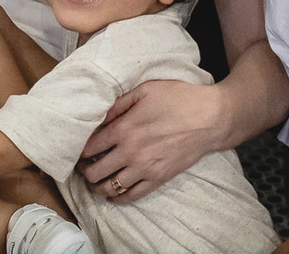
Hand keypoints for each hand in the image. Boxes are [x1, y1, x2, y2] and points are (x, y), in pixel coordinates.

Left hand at [79, 80, 219, 201]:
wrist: (210, 118)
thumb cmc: (179, 99)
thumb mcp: (146, 90)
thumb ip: (120, 102)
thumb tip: (100, 114)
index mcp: (124, 128)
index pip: (89, 146)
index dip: (80, 150)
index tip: (78, 149)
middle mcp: (131, 152)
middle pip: (95, 171)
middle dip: (84, 170)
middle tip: (83, 167)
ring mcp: (145, 168)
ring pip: (110, 187)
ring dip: (97, 186)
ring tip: (94, 181)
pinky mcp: (158, 178)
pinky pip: (131, 196)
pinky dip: (117, 198)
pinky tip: (113, 194)